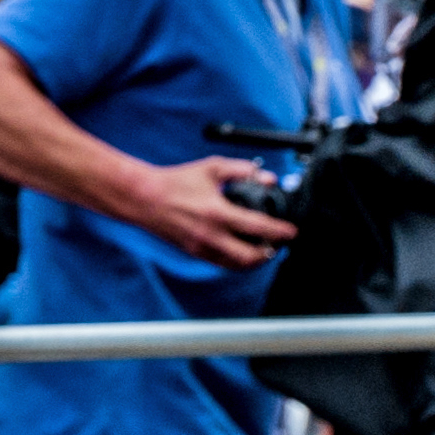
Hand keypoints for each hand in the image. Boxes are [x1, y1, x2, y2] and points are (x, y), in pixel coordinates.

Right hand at [139, 157, 294, 265]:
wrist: (142, 197)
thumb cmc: (176, 181)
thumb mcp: (212, 169)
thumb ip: (242, 171)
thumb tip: (268, 178)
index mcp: (217, 213)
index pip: (258, 228)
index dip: (280, 232)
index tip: (292, 232)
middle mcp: (210, 234)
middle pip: (251, 257)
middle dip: (270, 252)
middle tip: (279, 243)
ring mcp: (201, 247)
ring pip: (237, 265)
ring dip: (255, 260)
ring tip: (265, 249)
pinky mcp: (194, 253)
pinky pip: (223, 264)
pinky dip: (238, 261)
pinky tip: (244, 251)